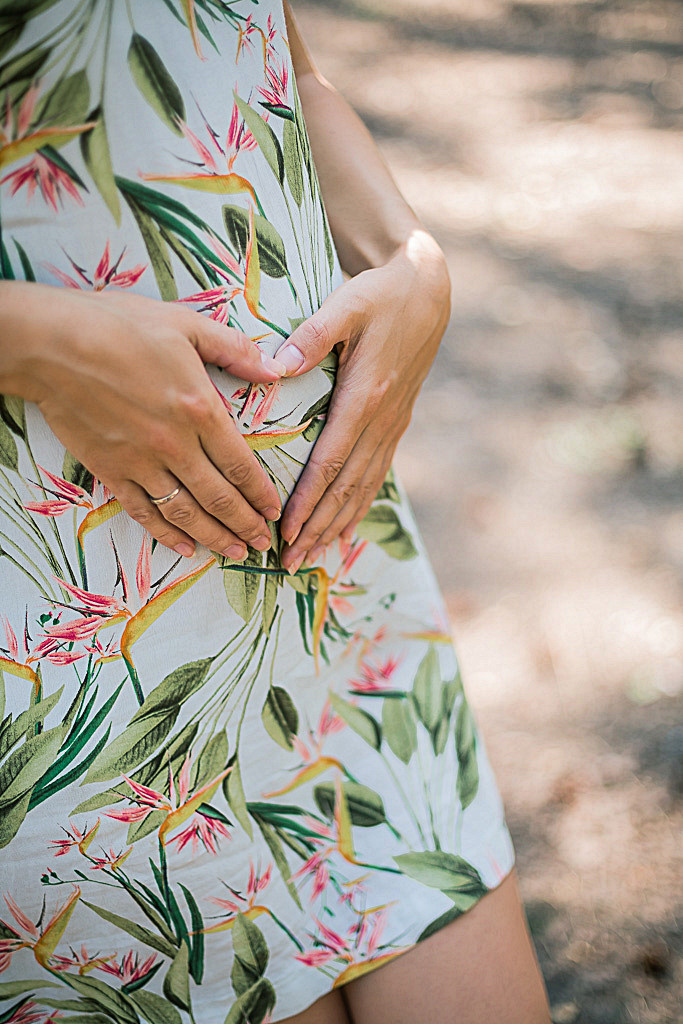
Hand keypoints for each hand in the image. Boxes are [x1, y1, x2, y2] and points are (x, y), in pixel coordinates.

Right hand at [2, 283, 286, 559]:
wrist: (52, 343)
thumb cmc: (118, 326)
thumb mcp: (186, 325)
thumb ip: (234, 350)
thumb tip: (275, 369)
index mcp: (200, 409)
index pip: (241, 465)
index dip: (261, 494)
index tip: (274, 511)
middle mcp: (175, 444)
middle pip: (220, 498)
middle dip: (246, 525)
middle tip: (263, 542)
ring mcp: (141, 462)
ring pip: (186, 513)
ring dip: (215, 537)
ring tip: (235, 552)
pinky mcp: (110, 470)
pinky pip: (144, 512)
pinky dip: (166, 534)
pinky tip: (185, 547)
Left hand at [275, 232, 450, 573]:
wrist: (426, 289)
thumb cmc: (380, 294)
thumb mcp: (346, 304)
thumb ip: (311, 336)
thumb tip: (275, 368)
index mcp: (367, 394)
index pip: (333, 459)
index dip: (310, 499)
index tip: (287, 529)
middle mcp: (383, 419)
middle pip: (347, 486)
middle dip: (318, 527)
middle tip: (289, 562)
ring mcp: (393, 424)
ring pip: (364, 487)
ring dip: (337, 524)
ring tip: (311, 556)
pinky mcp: (396, 422)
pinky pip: (376, 474)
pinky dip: (358, 505)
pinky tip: (344, 527)